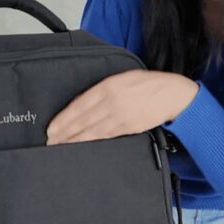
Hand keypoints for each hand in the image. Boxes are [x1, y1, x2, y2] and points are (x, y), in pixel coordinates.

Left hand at [46, 70, 198, 144]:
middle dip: (65, 133)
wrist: (172, 93)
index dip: (63, 118)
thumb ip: (101, 90)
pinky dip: (93, 142)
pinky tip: (82, 145)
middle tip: (50, 142)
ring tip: (61, 146)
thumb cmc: (147, 84)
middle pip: (83, 120)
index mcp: (108, 86)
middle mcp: (113, 101)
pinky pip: (107, 136)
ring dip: (75, 140)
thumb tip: (81, 104)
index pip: (79, 105)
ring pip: (93, 131)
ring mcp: (122, 116)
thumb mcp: (121, 77)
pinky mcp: (130, 128)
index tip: (51, 128)